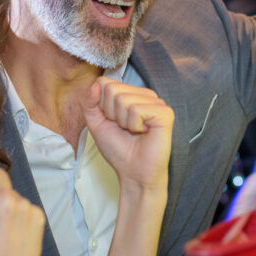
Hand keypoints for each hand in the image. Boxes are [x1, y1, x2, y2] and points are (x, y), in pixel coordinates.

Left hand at [83, 78, 172, 194]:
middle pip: (113, 90)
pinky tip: (144, 132)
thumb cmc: (119, 150)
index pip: (105, 83)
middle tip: (124, 129)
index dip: (102, 106)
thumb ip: (90, 103)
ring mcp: (157, 102)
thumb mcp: (97, 124)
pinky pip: (136, 110)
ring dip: (123, 122)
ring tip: (134, 132)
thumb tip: (95, 85)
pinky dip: (134, 125)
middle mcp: (145, 95)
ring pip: (124, 100)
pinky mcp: (164, 113)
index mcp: (131, 94)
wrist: (134, 173)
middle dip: (112, 114)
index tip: (112, 122)